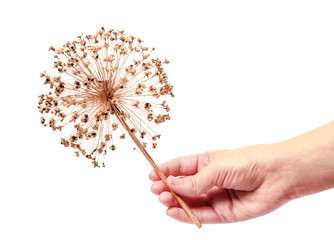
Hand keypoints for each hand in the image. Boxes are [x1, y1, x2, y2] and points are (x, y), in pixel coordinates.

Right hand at [149, 144, 291, 223]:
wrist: (278, 176)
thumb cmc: (249, 162)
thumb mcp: (217, 167)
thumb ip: (195, 180)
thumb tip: (171, 184)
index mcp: (208, 162)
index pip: (182, 167)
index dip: (166, 171)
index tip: (151, 175)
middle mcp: (211, 179)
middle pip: (184, 186)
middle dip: (168, 188)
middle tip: (155, 191)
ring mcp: (217, 196)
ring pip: (191, 202)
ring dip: (175, 202)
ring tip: (162, 200)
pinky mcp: (225, 213)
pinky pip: (203, 215)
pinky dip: (187, 215)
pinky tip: (174, 212)